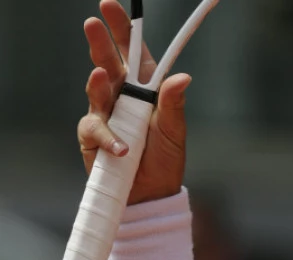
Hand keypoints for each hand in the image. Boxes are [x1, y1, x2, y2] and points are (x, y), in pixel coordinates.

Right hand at [78, 0, 190, 205]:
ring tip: (102, 77)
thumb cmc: (165, 159)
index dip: (124, 29)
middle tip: (94, 24)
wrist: (151, 193)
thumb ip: (173, 104)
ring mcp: (106, 112)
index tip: (112, 7)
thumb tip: (182, 77)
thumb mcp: (175, 131)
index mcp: (146, 89)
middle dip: (101, 42)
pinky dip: (109, 138)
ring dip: (98, 83)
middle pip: (109, 62)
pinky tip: (123, 149)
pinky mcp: (93, 134)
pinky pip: (96, 128)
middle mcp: (124, 96)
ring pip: (96, 88)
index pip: (134, 53)